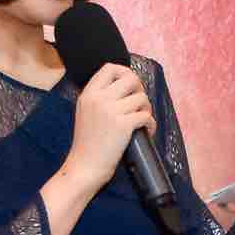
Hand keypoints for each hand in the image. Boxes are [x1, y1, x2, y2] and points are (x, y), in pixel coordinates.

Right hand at [67, 62, 152, 184]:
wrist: (84, 166)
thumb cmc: (87, 143)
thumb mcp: (85, 111)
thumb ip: (99, 97)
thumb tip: (124, 87)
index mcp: (88, 93)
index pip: (110, 68)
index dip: (126, 73)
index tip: (131, 86)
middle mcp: (99, 98)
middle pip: (131, 79)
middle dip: (140, 90)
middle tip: (139, 105)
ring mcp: (111, 111)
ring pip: (142, 98)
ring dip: (147, 109)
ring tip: (142, 120)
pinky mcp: (123, 125)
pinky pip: (146, 116)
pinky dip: (151, 124)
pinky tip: (146, 131)